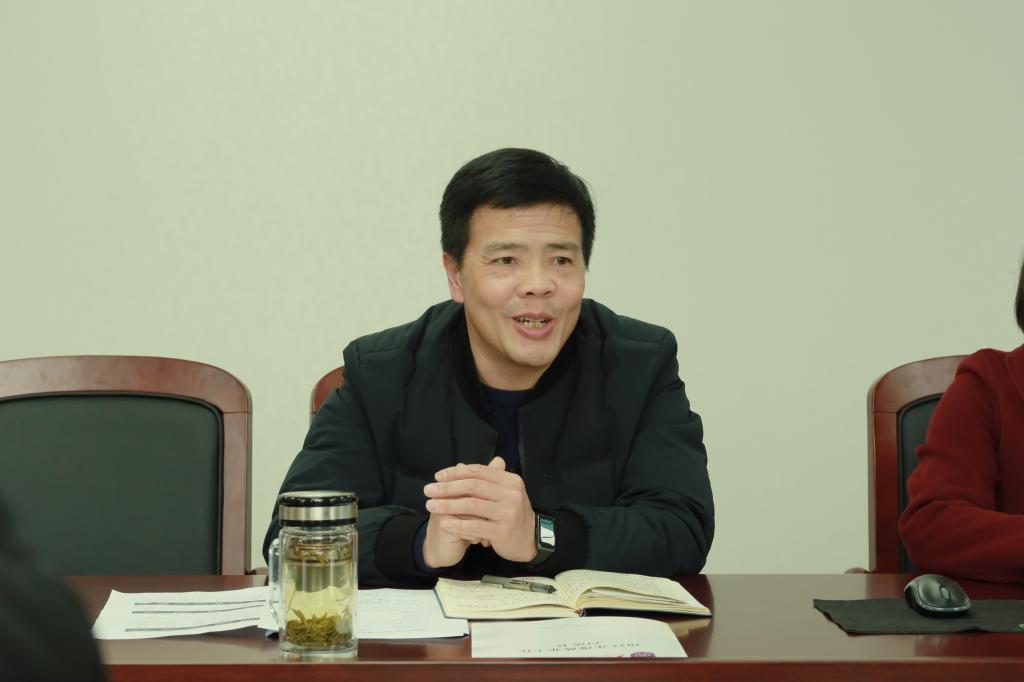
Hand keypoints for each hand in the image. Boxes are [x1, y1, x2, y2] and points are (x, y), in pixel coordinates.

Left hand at [423, 456, 537, 562]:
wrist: (529, 540)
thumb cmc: (511, 514)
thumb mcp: (503, 493)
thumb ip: (483, 480)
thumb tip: (459, 465)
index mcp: (510, 480)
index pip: (479, 472)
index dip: (456, 473)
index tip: (438, 476)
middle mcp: (511, 494)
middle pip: (473, 486)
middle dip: (447, 487)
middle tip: (428, 490)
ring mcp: (508, 513)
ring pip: (471, 505)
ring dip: (447, 504)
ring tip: (430, 505)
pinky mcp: (502, 531)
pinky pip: (475, 525)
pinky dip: (457, 524)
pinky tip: (443, 523)